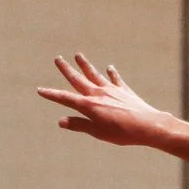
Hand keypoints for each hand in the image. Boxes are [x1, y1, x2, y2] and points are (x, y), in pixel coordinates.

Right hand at [38, 54, 170, 147]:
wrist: (148, 125)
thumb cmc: (123, 133)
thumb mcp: (98, 132)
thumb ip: (79, 125)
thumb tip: (61, 121)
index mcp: (89, 105)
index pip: (65, 98)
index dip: (52, 94)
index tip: (40, 89)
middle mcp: (98, 94)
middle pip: (78, 79)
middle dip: (66, 69)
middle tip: (57, 58)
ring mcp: (112, 90)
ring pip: (95, 74)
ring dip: (85, 65)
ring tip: (78, 55)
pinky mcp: (124, 91)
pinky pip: (116, 80)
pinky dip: (112, 74)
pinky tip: (110, 68)